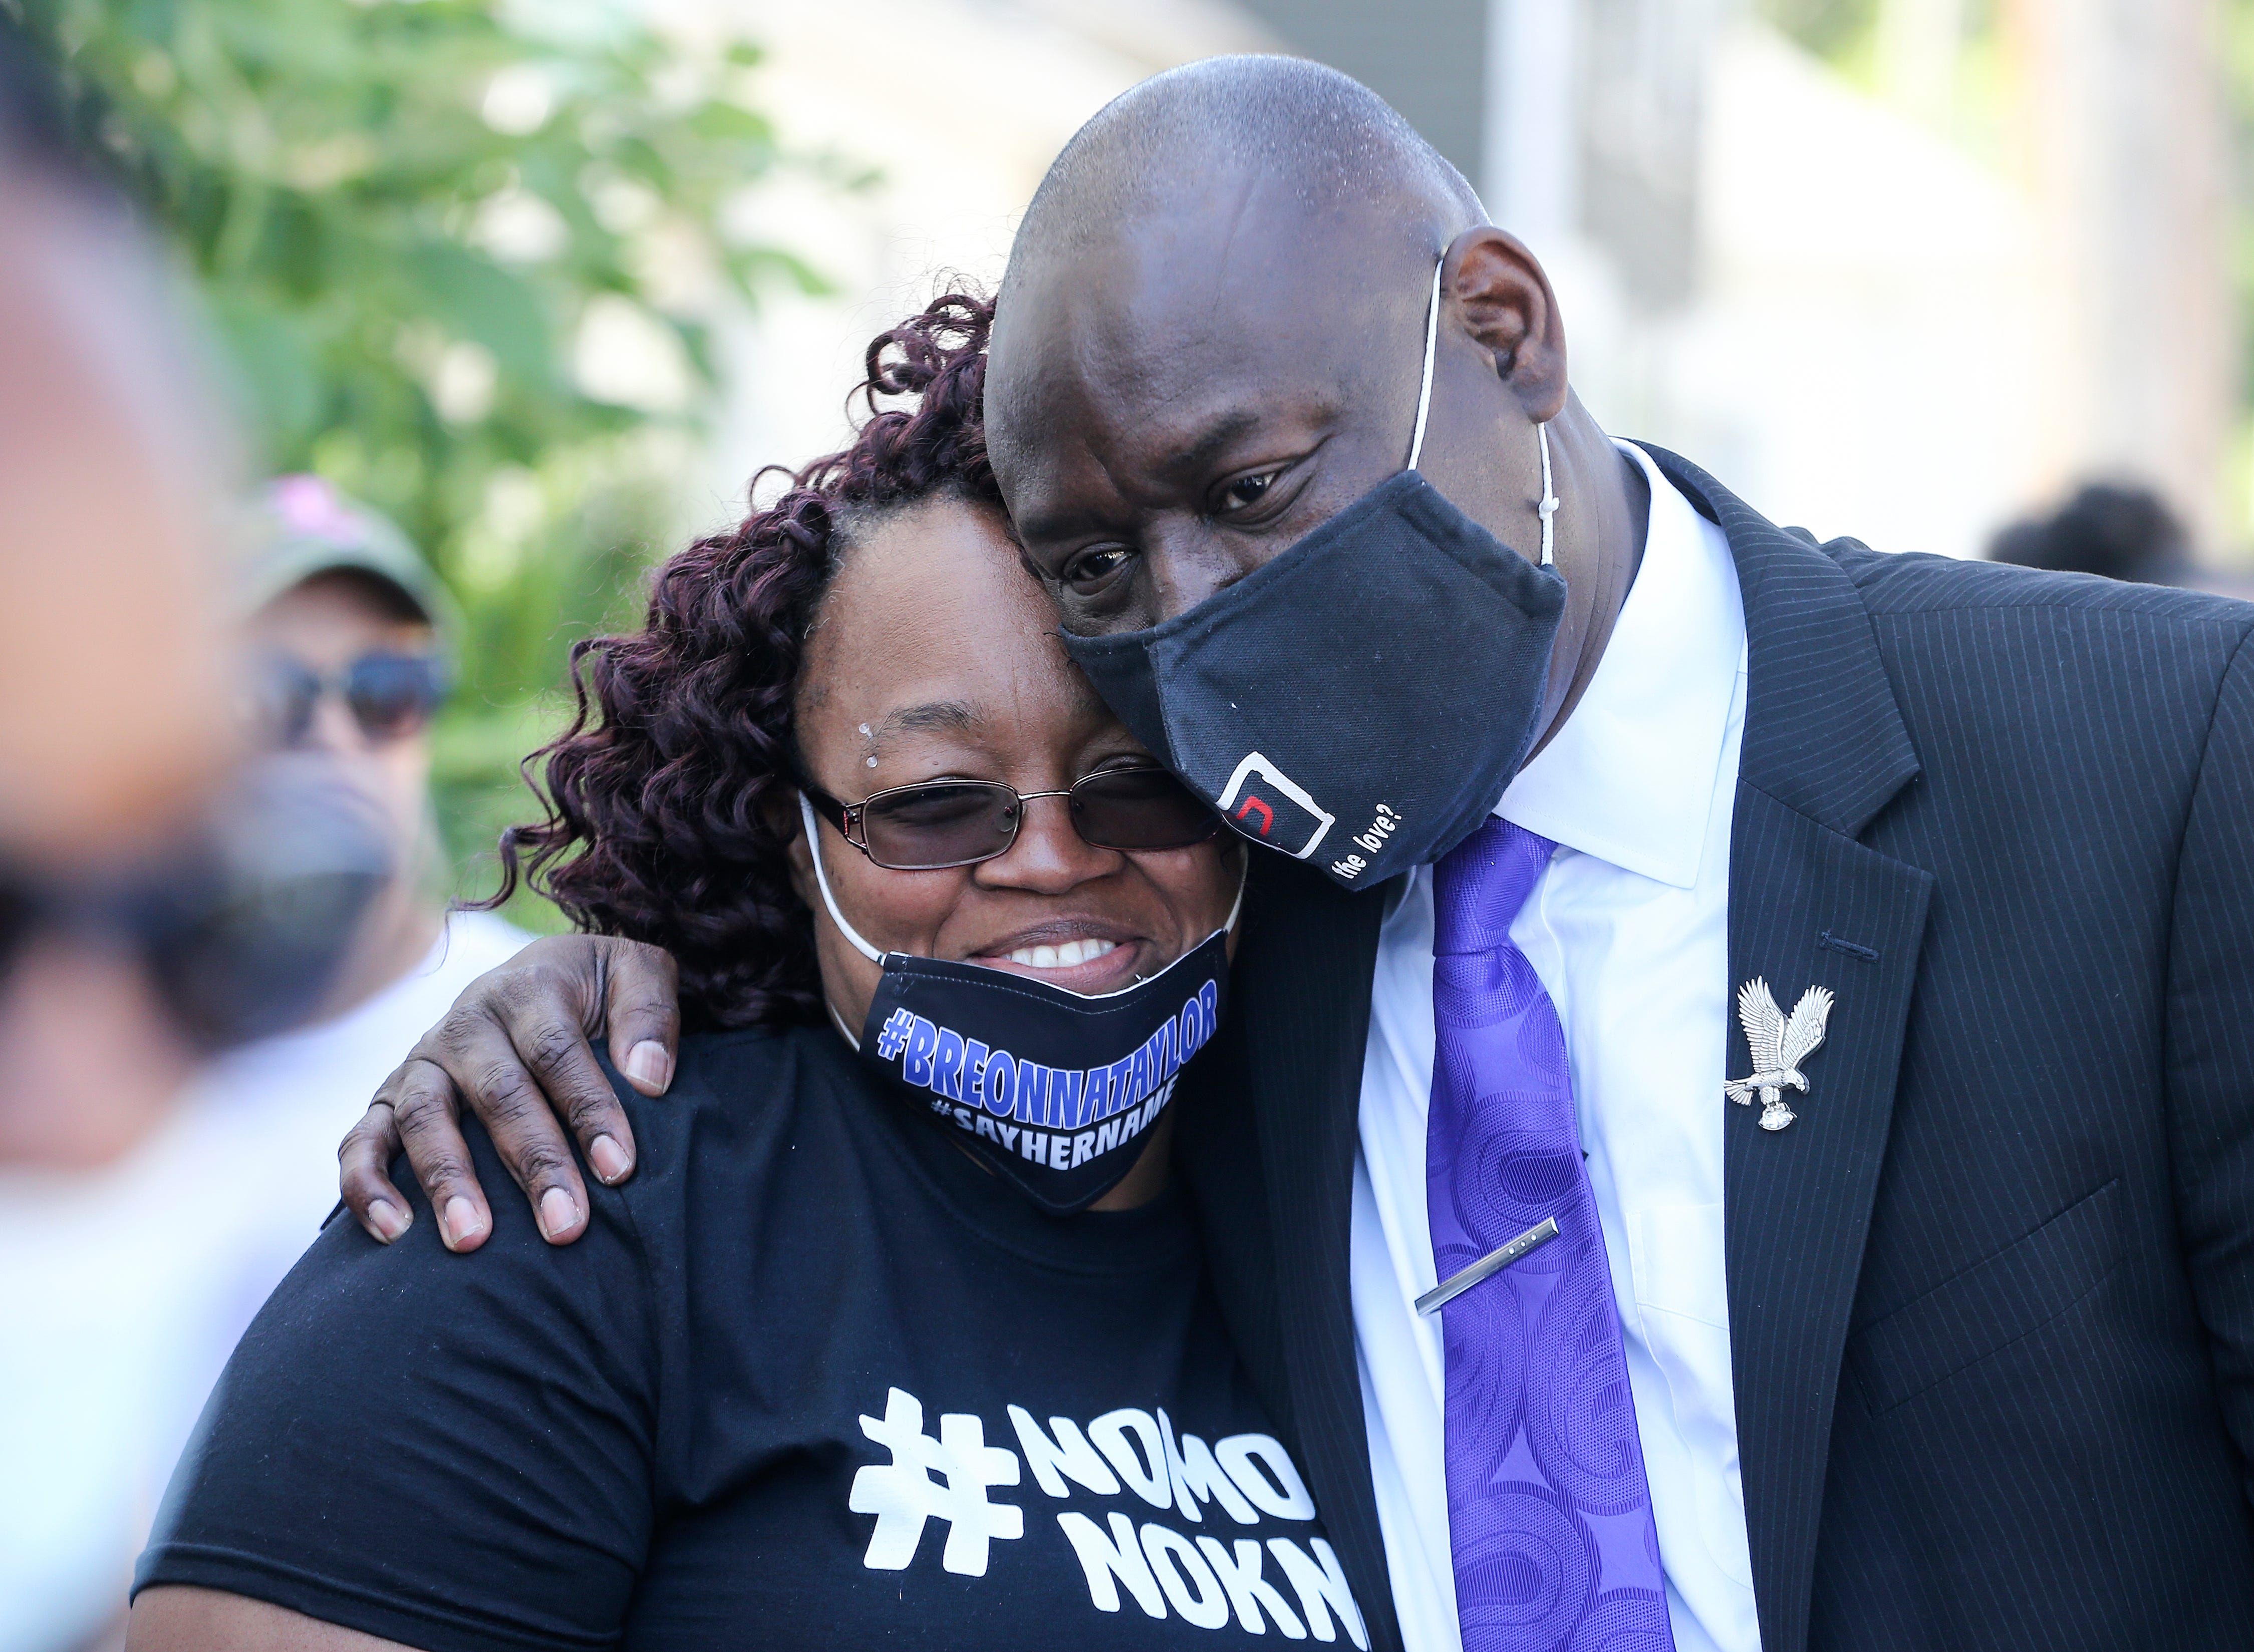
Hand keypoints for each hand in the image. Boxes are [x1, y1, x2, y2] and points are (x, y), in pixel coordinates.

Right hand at [338, 934, 679, 1250]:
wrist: (539, 977)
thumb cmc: (597, 992)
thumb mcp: (636, 973)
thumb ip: (649, 1013)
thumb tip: (647, 1078)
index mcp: (528, 989)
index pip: (557, 1051)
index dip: (588, 1108)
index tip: (618, 1168)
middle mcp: (467, 1024)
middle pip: (498, 1093)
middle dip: (532, 1162)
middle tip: (565, 1225)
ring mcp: (422, 1062)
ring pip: (425, 1119)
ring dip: (447, 1181)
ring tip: (473, 1241)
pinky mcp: (389, 1098)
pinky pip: (362, 1140)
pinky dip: (367, 1184)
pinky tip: (394, 1232)